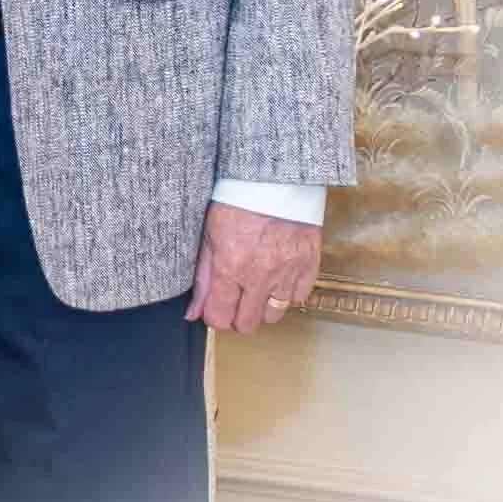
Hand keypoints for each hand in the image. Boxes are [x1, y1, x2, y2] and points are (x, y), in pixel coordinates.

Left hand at [186, 201, 320, 334]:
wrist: (274, 177)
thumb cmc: (237, 199)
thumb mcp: (209, 233)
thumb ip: (202, 277)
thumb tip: (193, 312)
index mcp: (230, 267)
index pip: (220, 318)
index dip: (215, 316)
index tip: (215, 307)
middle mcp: (260, 277)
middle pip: (248, 324)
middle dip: (238, 316)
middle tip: (235, 297)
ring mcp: (288, 273)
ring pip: (274, 316)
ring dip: (263, 306)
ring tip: (257, 285)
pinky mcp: (309, 265)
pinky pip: (298, 297)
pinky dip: (288, 292)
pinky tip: (278, 275)